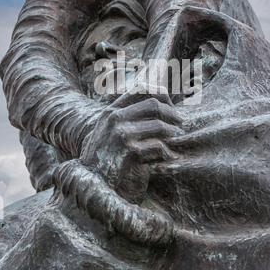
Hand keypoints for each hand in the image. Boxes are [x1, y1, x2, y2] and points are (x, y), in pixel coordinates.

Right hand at [80, 87, 182, 203]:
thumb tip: (155, 104)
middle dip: (171, 113)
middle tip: (180, 123)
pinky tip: (168, 156)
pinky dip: (166, 151)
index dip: (160, 95)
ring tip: (175, 138)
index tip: (170, 106)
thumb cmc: (102, 156)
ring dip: (172, 132)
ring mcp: (121, 134)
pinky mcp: (129, 152)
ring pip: (159, 125)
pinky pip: (157, 146)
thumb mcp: (106, 130)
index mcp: (111, 110)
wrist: (90, 180)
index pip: (140, 89)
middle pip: (153, 105)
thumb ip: (124, 116)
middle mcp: (115, 118)